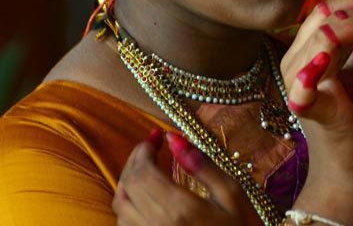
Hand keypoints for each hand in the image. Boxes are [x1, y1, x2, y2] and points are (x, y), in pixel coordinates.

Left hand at [113, 130, 260, 225]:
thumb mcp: (232, 195)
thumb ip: (201, 165)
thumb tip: (174, 138)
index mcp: (179, 209)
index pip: (142, 171)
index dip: (143, 149)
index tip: (155, 136)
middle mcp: (157, 225)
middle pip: (128, 184)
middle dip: (136, 159)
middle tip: (151, 146)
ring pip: (120, 204)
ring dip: (128, 180)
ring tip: (146, 166)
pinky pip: (125, 223)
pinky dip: (128, 203)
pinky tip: (145, 195)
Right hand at [279, 0, 352, 221]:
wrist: (351, 171)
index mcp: (306, 53)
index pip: (327, 9)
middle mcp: (295, 63)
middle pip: (326, 14)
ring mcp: (299, 84)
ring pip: (325, 33)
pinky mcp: (310, 108)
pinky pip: (305, 81)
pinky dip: (315, 68)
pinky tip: (327, 64)